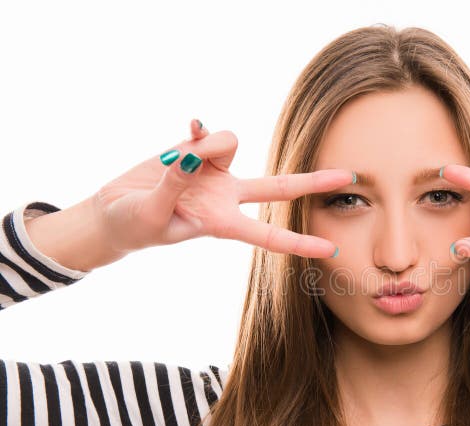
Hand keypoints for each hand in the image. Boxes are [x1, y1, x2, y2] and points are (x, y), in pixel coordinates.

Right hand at [92, 119, 353, 257]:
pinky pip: (207, 132)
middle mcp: (226, 198)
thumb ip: (175, 184)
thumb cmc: (133, 225)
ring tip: (176, 157)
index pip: (267, 236)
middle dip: (312, 182)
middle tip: (349, 175)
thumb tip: (195, 154)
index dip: (298, 243)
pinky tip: (190, 124)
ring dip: (212, 143)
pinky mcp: (196, 152)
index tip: (330, 248)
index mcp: (221, 223)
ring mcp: (214, 174)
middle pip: (278, 188)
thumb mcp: (151, 213)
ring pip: (231, 145)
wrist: (112, 212)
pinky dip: (200, 129)